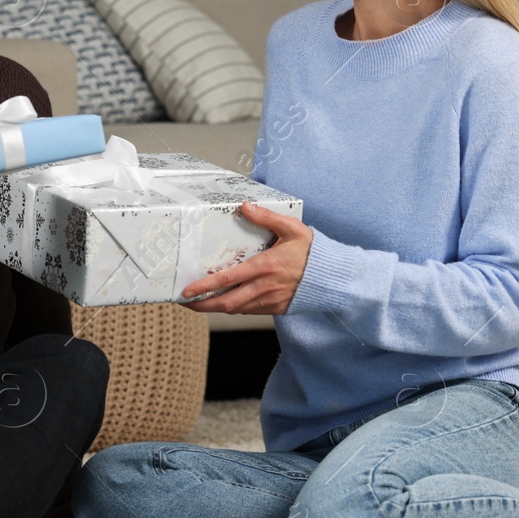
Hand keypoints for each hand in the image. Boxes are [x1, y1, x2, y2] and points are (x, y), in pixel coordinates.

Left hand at [181, 203, 311, 315]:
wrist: (333, 278)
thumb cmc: (312, 252)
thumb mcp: (292, 229)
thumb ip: (267, 217)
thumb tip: (245, 205)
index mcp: (265, 267)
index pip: (227, 280)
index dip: (204, 287)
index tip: (187, 290)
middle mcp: (264, 288)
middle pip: (226, 303)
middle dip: (202, 305)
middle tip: (185, 302)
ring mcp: (269, 301)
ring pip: (236, 309)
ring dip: (215, 308)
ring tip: (199, 302)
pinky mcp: (275, 309)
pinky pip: (249, 311)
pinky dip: (234, 308)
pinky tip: (225, 301)